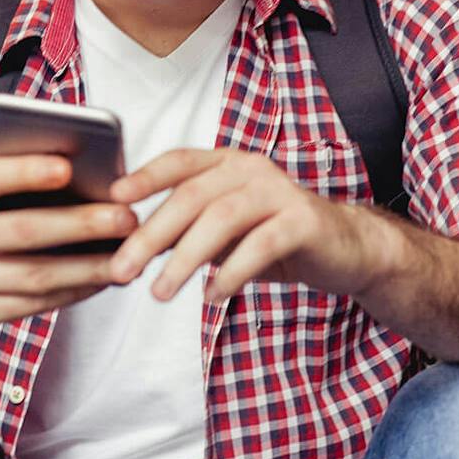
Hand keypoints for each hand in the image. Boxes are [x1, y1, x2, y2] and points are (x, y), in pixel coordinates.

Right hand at [0, 125, 137, 338]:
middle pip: (22, 229)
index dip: (24, 170)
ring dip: (89, 266)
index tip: (67, 166)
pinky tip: (104, 278)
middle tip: (126, 216)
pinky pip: (35, 304)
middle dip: (80, 224)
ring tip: (129, 253)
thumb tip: (62, 133)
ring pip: (35, 275)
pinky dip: (75, 291)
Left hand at [107, 148, 396, 301]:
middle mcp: (251, 169)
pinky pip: (259, 246)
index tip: (112, 200)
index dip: (144, 177)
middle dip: (151, 235)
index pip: (179, 162)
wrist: (346, 248)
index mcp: (227, 163)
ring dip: (184, 259)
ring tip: (160, 292)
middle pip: (191, 197)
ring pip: (221, 220)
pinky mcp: (302, 222)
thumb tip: (131, 244)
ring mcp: (279, 192)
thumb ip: (188, 228)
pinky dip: (231, 273)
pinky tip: (213, 296)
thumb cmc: (275, 237)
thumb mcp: (226, 230)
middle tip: (122, 269)